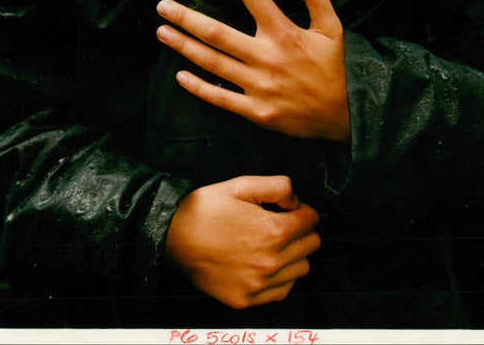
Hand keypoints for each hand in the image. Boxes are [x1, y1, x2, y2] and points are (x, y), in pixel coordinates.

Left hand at [156, 0, 349, 141]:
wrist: (345, 115)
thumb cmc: (335, 68)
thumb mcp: (332, 28)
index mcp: (284, 34)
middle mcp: (266, 57)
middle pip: (217, 33)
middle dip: (186, 19)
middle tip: (162, 6)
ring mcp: (258, 86)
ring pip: (213, 63)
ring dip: (184, 47)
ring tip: (162, 32)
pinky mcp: (256, 111)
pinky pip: (220, 98)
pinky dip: (198, 88)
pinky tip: (180, 76)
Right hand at [165, 175, 320, 308]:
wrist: (171, 235)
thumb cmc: (204, 210)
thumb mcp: (241, 185)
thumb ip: (278, 186)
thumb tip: (296, 201)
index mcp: (272, 231)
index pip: (312, 221)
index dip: (303, 211)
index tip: (291, 210)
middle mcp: (270, 261)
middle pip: (312, 244)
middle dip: (302, 231)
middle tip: (282, 225)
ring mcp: (258, 283)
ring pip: (302, 269)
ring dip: (294, 255)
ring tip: (273, 245)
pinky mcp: (245, 299)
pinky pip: (283, 291)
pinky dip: (281, 278)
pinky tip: (265, 265)